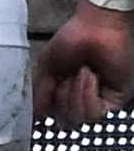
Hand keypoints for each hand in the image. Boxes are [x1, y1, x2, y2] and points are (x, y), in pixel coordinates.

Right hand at [36, 3, 129, 121]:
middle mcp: (82, 99)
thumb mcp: (46, 66)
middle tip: (64, 78)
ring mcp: (99, 101)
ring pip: (83, 120)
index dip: (47, 108)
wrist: (95, 28)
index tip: (47, 94)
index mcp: (65, 92)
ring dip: (76, 95)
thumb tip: (33, 115)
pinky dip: (89, 95)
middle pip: (67, 122)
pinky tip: (89, 76)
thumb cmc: (72, 39)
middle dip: (62, 98)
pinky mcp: (116, 100)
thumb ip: (40, 92)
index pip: (54, 116)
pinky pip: (98, 113)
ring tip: (79, 73)